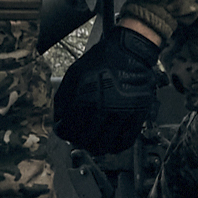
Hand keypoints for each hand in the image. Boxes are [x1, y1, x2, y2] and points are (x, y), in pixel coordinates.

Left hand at [54, 24, 160, 153]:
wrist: (130, 51)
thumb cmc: (102, 60)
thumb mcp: (74, 75)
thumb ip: (63, 99)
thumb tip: (59, 121)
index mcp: (85, 98)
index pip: (68, 130)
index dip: (62, 132)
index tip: (63, 131)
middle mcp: (104, 108)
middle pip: (85, 141)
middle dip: (77, 141)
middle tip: (77, 137)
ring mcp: (123, 114)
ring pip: (105, 145)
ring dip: (95, 147)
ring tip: (92, 142)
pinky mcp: (138, 115)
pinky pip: (125, 141)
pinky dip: (115, 147)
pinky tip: (110, 143)